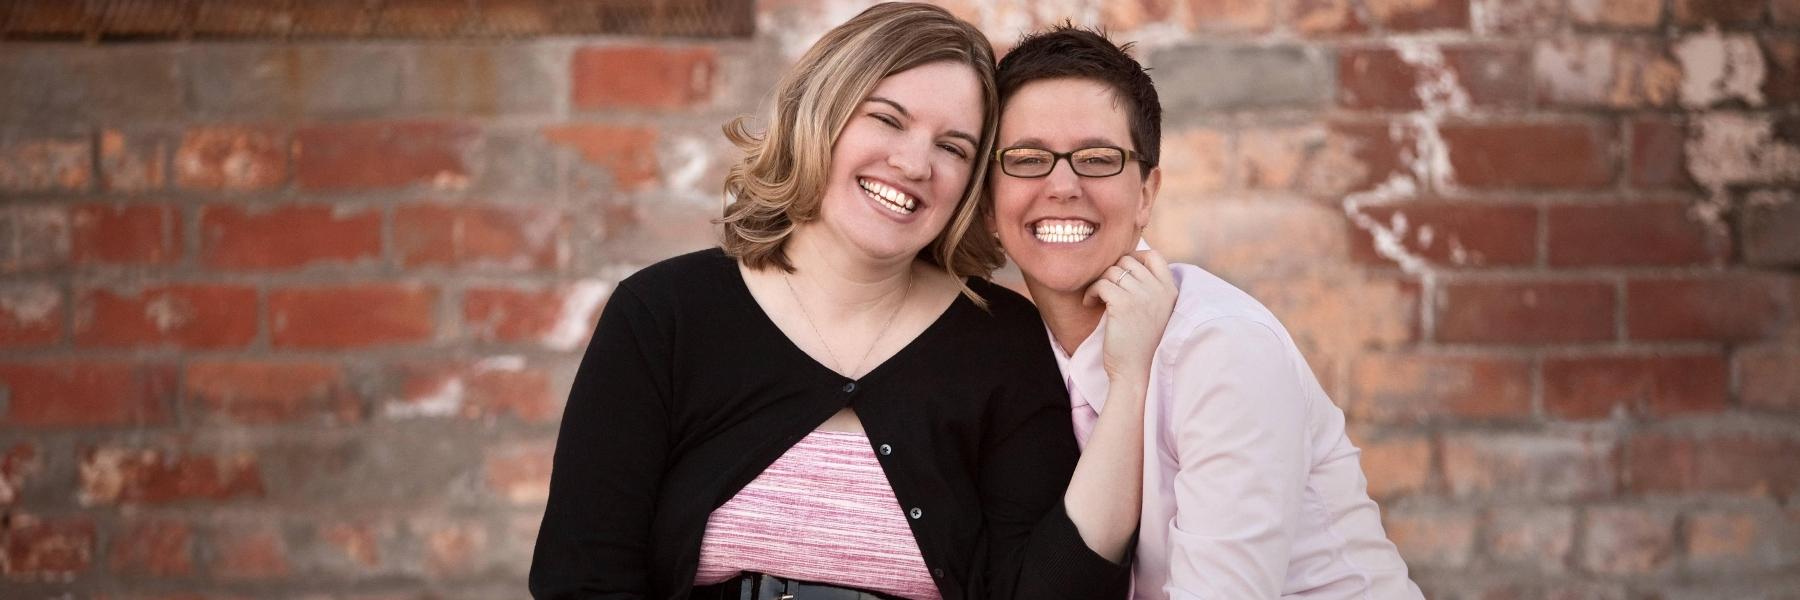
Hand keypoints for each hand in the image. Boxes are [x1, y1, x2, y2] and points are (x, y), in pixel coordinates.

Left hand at [1082, 250, 1177, 383]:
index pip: (1155, 256)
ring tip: (1096, 299)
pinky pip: (1101, 284)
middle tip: (1104, 289)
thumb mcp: (1156, 313)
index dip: (1135, 257)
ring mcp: (1142, 295)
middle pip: (1128, 261)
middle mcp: (1158, 290)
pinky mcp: (1123, 304)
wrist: (1136, 372)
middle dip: (1112, 272)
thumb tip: (1126, 265)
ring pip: (1112, 271)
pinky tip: (1089, 304)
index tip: (1121, 273)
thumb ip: (1149, 290)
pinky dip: (1091, 292)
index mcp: (1170, 291)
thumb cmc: (1141, 345)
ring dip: (1100, 283)